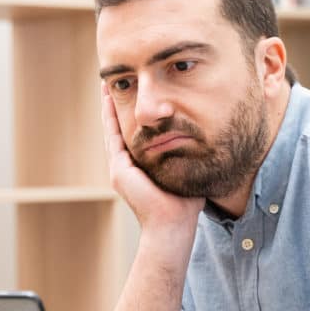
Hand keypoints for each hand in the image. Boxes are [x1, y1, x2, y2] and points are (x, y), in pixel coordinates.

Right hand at [102, 83, 204, 232]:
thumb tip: (203, 142)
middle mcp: (126, 168)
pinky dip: (110, 116)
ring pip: (112, 129)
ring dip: (108, 106)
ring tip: (106, 84)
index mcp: (140, 169)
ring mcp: (120, 168)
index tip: (133, 96)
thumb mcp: (186, 173)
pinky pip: (113, 136)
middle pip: (119, 129)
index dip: (131, 116)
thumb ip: (189, 158)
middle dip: (116, 106)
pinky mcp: (119, 169)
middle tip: (112, 83)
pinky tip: (108, 99)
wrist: (172, 226)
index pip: (133, 136)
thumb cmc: (184, 207)